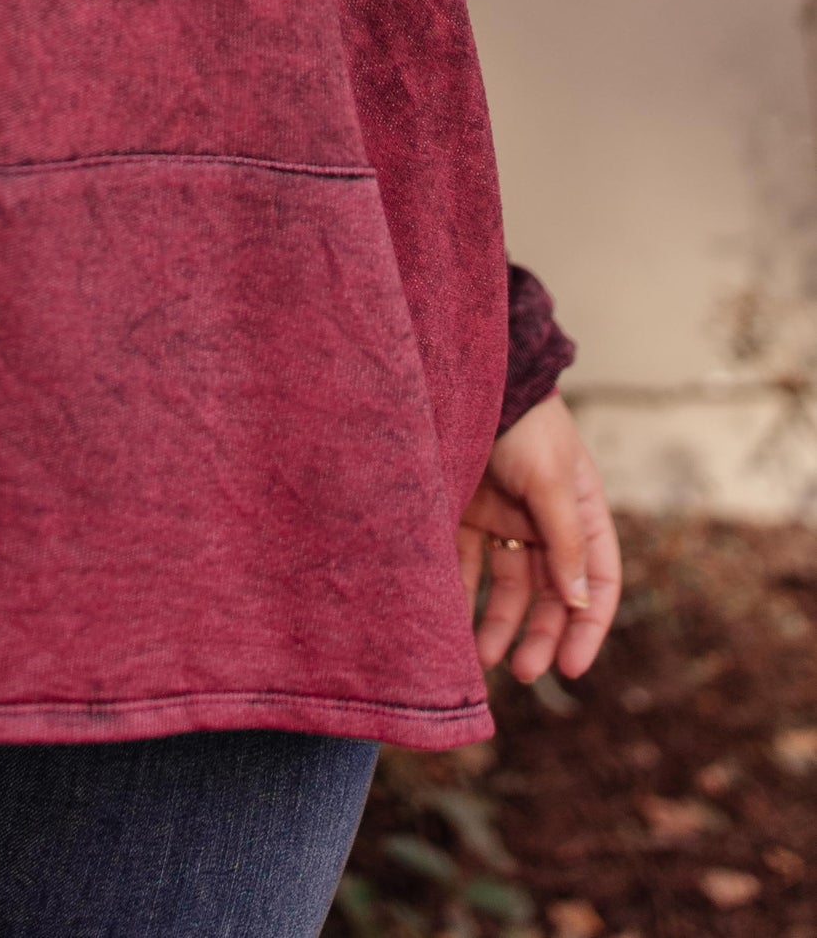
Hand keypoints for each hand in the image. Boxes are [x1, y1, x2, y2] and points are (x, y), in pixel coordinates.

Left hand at [458, 392, 620, 683]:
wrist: (464, 378)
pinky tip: (452, 625)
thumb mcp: (550, 480)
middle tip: (524, 672)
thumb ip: (564, 541)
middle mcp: (546, 523)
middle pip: (551, 594)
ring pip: (507, 587)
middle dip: (540, 635)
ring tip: (483, 659)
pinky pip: (464, 566)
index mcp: (582, 512)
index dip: (589, 626)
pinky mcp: (464, 514)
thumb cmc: (520, 423)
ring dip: (500, 625)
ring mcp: (505, 520)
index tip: (571, 666)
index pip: (598, 581)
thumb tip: (579, 602)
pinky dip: (461, 595)